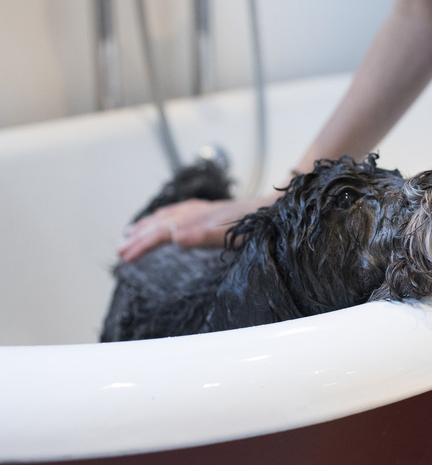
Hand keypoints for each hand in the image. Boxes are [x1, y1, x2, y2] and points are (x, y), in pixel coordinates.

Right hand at [117, 197, 270, 261]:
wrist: (279, 207)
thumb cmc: (258, 223)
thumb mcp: (232, 232)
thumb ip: (204, 234)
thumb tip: (174, 235)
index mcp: (199, 218)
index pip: (163, 231)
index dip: (143, 244)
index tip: (125, 257)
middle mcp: (199, 211)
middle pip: (162, 222)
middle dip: (139, 236)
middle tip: (119, 249)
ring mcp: (206, 209)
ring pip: (169, 215)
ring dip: (148, 224)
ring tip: (131, 232)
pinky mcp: (214, 210)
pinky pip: (180, 210)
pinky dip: (165, 216)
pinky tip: (165, 220)